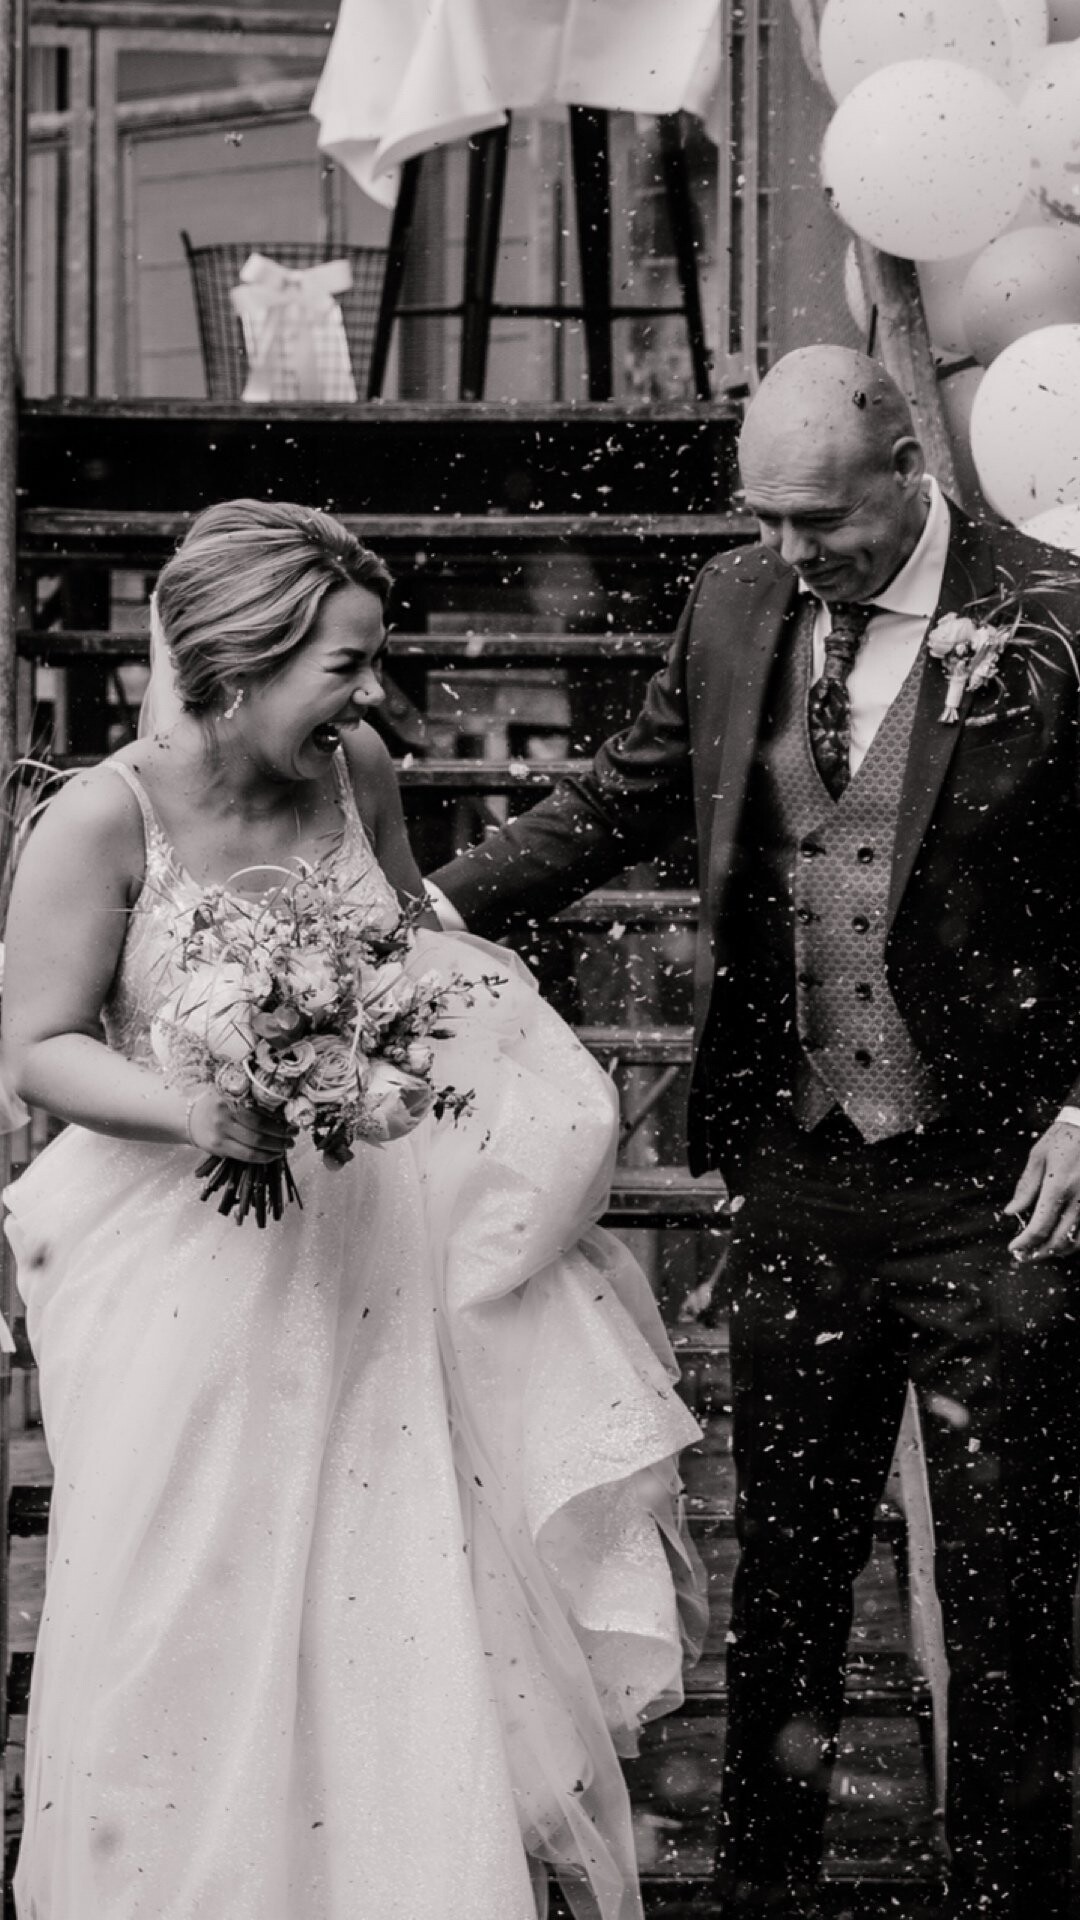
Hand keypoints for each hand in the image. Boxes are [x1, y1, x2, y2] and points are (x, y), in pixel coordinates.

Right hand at [184, 1089, 295, 1163]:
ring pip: (255, 1142)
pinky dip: (263, 1157)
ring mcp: (220, 1131)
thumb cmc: (219, 1106)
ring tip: (287, 1146)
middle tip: (294, 1134)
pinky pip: (246, 1155)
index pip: (261, 1108)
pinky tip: (273, 1155)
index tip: (293, 1121)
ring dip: (276, 1146)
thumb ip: (252, 1100)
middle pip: (260, 1126)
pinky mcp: (218, 1147)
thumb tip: (284, 1111)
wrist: (190, 1119)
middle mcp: (225, 1113)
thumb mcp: (232, 1095)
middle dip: (281, 1133)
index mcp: (231, 1096)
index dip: (280, 1117)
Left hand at [1004, 1121, 1079, 1259]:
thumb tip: (1011, 1212)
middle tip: (1026, 1256)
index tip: (1015, 1248)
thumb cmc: (1064, 1137)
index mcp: (1059, 1186)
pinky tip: (1064, 1239)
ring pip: (1078, 1241)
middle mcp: (1079, 1199)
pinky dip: (1076, 1241)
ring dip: (1060, 1250)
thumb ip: (1025, 1188)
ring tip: (1043, 1250)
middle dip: (1040, 1253)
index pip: (1040, 1227)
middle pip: (1060, 1240)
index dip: (1025, 1243)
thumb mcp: (1038, 1157)